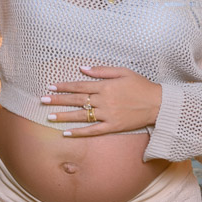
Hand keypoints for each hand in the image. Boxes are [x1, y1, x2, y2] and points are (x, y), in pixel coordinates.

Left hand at [42, 65, 160, 135]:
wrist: (158, 104)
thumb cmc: (141, 85)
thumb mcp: (123, 72)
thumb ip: (102, 71)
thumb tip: (82, 68)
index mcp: (105, 86)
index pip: (79, 85)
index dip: (64, 86)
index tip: (50, 87)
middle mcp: (104, 101)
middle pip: (77, 100)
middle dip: (58, 100)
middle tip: (43, 100)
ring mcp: (108, 115)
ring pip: (81, 115)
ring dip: (64, 116)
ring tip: (49, 116)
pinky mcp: (113, 127)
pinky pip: (93, 131)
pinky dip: (79, 132)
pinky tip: (67, 133)